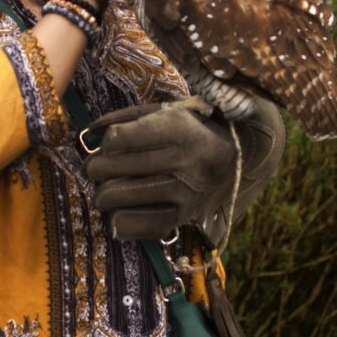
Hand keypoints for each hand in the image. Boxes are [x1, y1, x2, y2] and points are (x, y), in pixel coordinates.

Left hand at [83, 97, 284, 242]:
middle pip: (111, 168)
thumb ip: (128, 117)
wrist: (248, 155)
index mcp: (180, 129)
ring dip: (103, 194)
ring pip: (117, 198)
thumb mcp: (170, 110)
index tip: (111, 142)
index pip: (118, 139)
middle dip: (94, 168)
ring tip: (108, 188)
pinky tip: (119, 213)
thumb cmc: (199, 126)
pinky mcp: (187, 218)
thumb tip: (88, 132)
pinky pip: (138, 226)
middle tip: (97, 168)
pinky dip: (120, 221)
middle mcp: (184, 162)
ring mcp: (186, 193)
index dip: (106, 141)